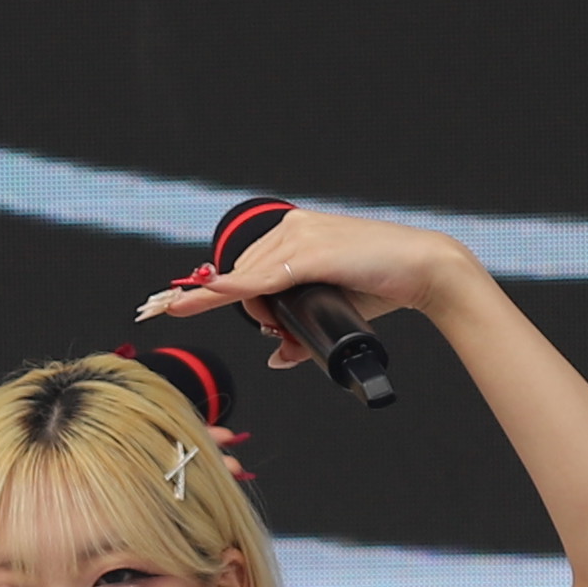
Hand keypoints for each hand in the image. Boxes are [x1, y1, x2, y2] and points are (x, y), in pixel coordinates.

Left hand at [144, 205, 477, 368]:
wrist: (422, 270)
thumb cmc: (381, 286)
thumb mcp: (330, 311)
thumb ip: (299, 330)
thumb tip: (275, 357)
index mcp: (293, 234)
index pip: (241, 266)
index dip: (204, 289)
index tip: (165, 304)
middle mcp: (291, 229)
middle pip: (241, 277)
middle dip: (247, 311)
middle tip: (276, 330)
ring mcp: (299, 237)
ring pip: (249, 281)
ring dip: (254, 311)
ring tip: (285, 325)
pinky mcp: (309, 251)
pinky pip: (260, 276)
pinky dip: (233, 288)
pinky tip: (210, 293)